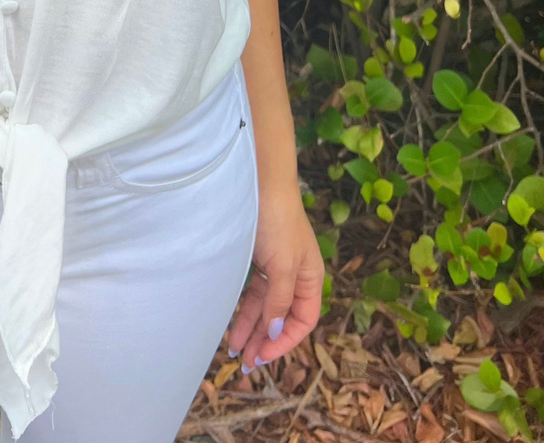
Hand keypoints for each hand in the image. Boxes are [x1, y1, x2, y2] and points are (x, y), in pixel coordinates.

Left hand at [227, 182, 323, 372]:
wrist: (257, 180)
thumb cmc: (277, 220)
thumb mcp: (283, 266)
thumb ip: (280, 301)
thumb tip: (277, 333)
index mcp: (311, 277)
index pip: (303, 321)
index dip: (286, 342)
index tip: (263, 356)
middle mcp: (295, 275)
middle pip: (281, 317)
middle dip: (264, 340)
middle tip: (244, 362)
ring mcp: (275, 266)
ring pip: (263, 306)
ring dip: (250, 327)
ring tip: (233, 350)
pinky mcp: (256, 258)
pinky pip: (251, 292)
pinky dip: (242, 309)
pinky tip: (231, 323)